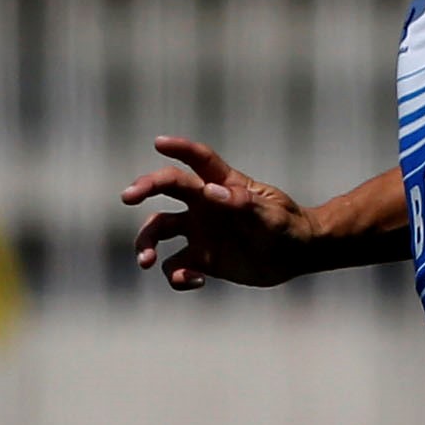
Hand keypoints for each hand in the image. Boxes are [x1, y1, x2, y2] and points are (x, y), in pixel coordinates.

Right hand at [121, 136, 314, 290]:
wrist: (297, 255)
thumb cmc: (288, 226)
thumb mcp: (271, 215)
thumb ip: (242, 203)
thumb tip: (209, 192)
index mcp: (223, 185)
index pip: (198, 160)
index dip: (180, 148)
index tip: (159, 143)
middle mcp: (205, 205)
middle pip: (167, 189)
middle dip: (144, 189)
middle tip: (127, 196)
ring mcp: (200, 231)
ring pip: (159, 230)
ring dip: (146, 243)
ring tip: (146, 260)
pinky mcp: (201, 258)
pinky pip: (176, 266)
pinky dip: (178, 277)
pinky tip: (196, 281)